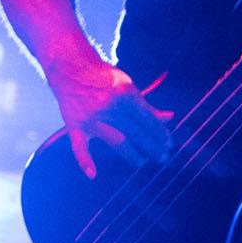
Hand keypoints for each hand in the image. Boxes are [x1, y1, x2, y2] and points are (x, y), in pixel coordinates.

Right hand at [48, 58, 170, 180]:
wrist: (71, 68)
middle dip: (152, 145)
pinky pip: (79, 145)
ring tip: (141, 162)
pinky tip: (93, 174)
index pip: (147, 118)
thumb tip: (170, 118)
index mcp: (125, 94)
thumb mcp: (128, 86)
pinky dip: (84, 160)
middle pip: (136, 131)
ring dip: (131, 153)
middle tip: (163, 157)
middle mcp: (109, 106)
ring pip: (116, 140)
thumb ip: (146, 106)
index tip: (169, 143)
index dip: (160, 132)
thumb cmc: (104, 78)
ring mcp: (91, 117)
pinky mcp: (75, 125)